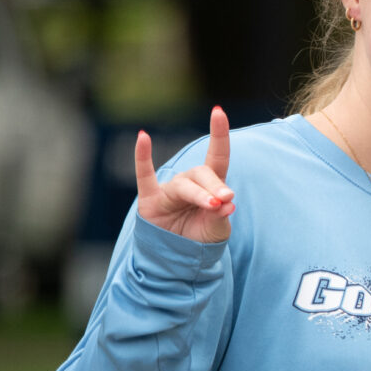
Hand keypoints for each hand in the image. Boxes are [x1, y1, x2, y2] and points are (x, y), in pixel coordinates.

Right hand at [134, 107, 234, 242]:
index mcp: (211, 186)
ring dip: (199, 194)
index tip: (218, 112)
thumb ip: (222, 217)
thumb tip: (227, 203)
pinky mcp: (150, 200)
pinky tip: (142, 137)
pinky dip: (142, 157)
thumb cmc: (200, 238)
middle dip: (215, 187)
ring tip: (213, 205)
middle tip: (224, 201)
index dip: (218, 135)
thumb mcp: (217, 230)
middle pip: (203, 174)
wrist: (177, 257)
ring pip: (184, 185)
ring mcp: (168, 190)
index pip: (217, 156)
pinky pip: (144, 175)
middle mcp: (189, 183)